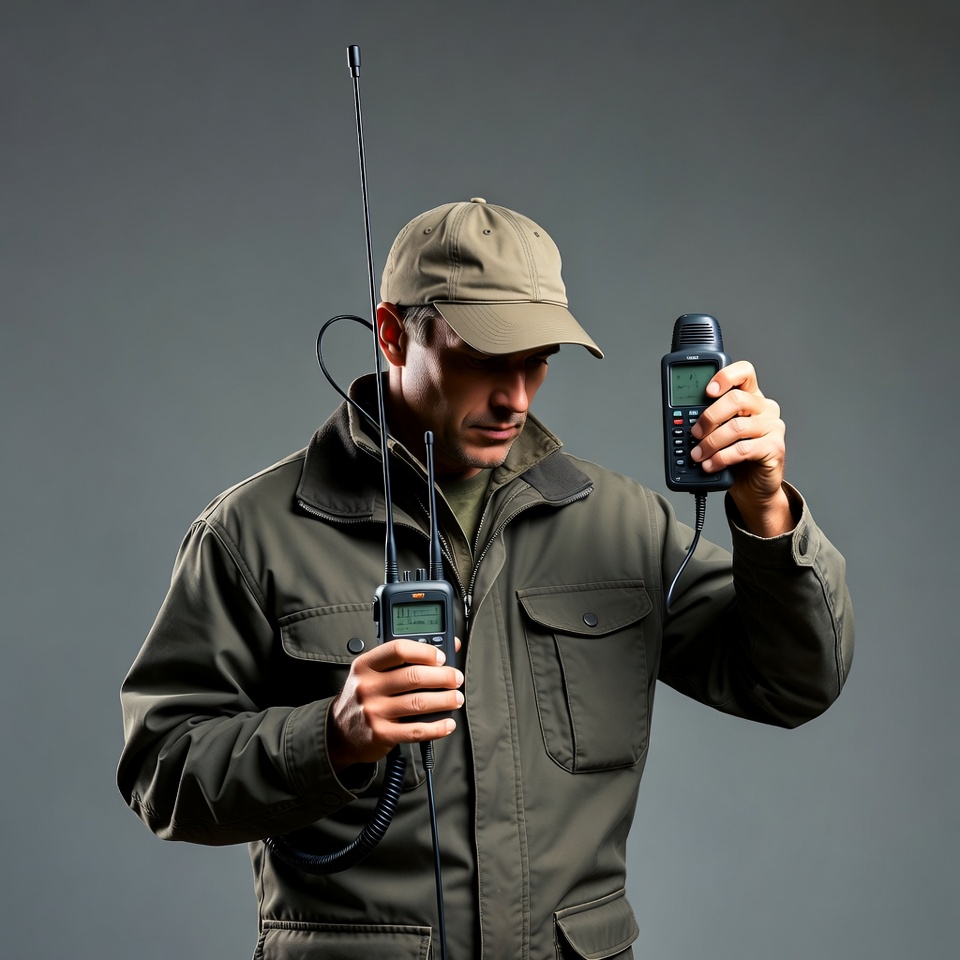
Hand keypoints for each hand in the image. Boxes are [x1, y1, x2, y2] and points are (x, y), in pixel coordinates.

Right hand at [328, 638, 463, 769]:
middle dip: (443, 677)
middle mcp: (367, 687)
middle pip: (413, 676)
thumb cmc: (364, 697)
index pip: (398, 650)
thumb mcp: (373, 673)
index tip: (441, 657)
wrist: (339, 733)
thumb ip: (405, 659)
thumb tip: (449, 646)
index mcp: (366, 665)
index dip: (425, 651)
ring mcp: (373, 711)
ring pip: (418, 703)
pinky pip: (416, 730)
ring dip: (445, 700)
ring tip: (456, 698)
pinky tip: (448, 723)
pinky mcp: (381, 734)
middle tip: (456, 679)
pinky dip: (437, 727)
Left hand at [689, 360, 794, 536]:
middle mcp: (764, 407)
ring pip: (737, 426)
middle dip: (708, 417)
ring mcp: (773, 427)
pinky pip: (743, 449)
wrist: (751, 487)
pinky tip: (710, 465)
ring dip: (711, 443)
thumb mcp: (716, 434)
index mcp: (750, 396)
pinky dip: (721, 458)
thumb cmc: (733, 457)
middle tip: (695, 433)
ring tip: (698, 455)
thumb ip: (706, 421)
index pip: (744, 372)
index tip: (707, 391)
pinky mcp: (775, 447)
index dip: (725, 376)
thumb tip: (681, 417)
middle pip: (736, 399)